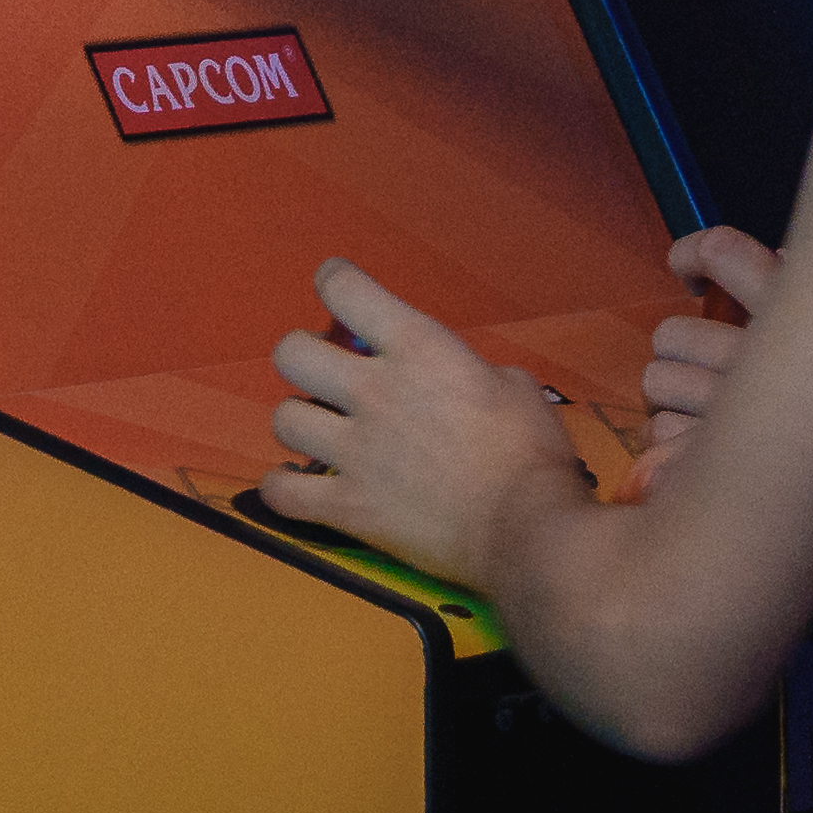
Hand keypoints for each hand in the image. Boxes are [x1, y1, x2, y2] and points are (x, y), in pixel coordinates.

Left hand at [262, 259, 590, 590]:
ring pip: (282, 419)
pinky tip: (296, 486)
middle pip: (291, 352)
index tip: (338, 288)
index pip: (345, 289)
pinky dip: (282, 488)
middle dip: (303, 356)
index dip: (335, 281)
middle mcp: (374, 391)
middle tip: (326, 375)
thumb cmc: (532, 456)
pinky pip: (280, 492)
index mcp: (419, 348)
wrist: (527, 531)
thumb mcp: (516, 387)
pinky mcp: (348, 506)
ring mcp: (354, 451)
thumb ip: (473, 372)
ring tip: (319, 434)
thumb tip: (463, 382)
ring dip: (300, 423)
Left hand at [635, 225, 776, 459]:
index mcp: (793, 315)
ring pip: (656, 382)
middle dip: (676, 348)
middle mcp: (756, 357)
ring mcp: (730, 412)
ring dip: (666, 394)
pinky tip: (688, 448)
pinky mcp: (712, 460)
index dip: (692, 255)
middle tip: (700, 363)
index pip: (723, 255)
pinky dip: (665, 443)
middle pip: (671, 333)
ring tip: (694, 408)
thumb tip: (786, 259)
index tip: (686, 269)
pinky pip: (659, 439)